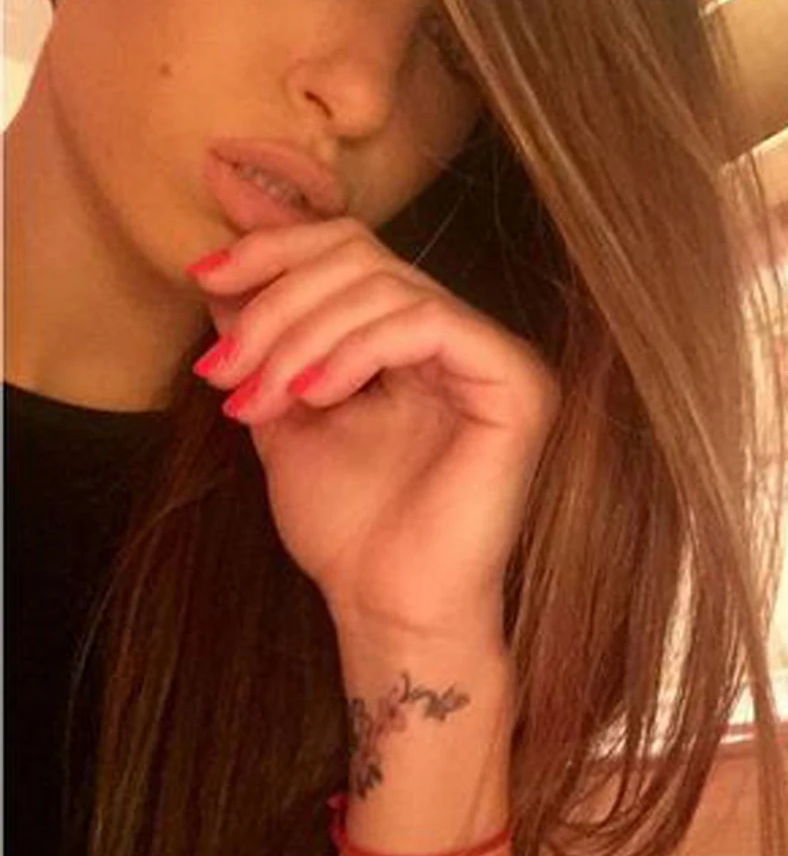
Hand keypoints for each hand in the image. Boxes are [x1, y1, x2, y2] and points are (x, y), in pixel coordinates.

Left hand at [187, 217, 560, 651]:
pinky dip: (355, 351)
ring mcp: (490, 355)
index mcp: (412, 339)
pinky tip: (314, 397)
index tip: (204, 273)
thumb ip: (264, 344)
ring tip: (258, 398)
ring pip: (385, 285)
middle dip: (277, 301)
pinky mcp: (515, 382)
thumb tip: (221, 278)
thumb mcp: (283, 416)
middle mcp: (457, 335)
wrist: (389, 608)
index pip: (350, 251)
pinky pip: (426, 324)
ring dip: (300, 335)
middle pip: (360, 255)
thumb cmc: (348, 528)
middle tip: (223, 366)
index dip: (276, 247)